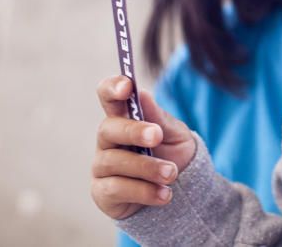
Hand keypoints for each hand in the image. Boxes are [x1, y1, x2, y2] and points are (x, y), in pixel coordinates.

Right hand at [91, 75, 196, 219]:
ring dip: (147, 167)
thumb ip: (158, 118)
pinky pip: (116, 189)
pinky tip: (164, 194)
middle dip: (133, 131)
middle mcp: (108, 140)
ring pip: (115, 161)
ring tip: (172, 173)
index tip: (127, 87)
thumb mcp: (175, 134)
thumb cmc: (172, 153)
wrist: (180, 189)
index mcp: (124, 117)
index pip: (108, 96)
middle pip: (108, 128)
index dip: (113, 88)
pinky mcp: (102, 192)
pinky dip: (144, 191)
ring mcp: (102, 166)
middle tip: (157, 136)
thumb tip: (143, 95)